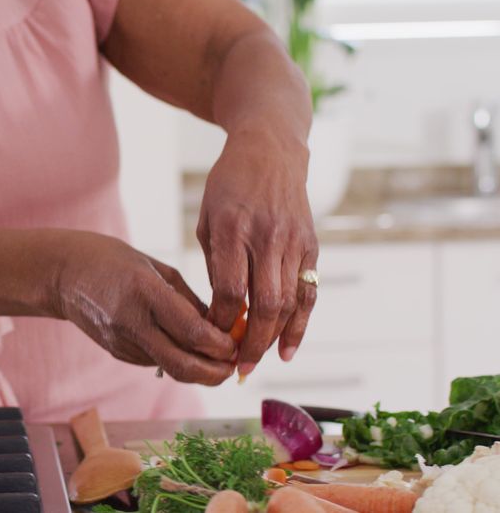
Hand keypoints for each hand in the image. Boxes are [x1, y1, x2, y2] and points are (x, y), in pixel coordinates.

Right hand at [54, 233, 235, 384]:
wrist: (63, 274)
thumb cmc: (114, 261)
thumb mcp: (158, 269)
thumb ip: (190, 301)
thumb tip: (224, 329)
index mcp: (145, 292)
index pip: (193, 332)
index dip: (222, 345)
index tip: (239, 343)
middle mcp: (133, 322)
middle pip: (184, 365)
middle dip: (216, 373)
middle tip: (234, 366)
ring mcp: (122, 342)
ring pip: (172, 369)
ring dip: (200, 370)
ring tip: (218, 358)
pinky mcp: (117, 353)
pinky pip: (156, 363)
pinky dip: (177, 360)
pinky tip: (186, 349)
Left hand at [197, 130, 318, 376]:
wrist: (270, 150)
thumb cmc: (228, 186)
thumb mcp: (207, 218)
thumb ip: (213, 264)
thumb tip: (219, 311)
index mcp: (232, 229)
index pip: (230, 289)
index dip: (222, 321)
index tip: (211, 339)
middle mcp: (266, 237)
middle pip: (264, 303)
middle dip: (251, 342)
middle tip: (237, 368)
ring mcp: (293, 241)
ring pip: (290, 302)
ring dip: (274, 339)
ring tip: (257, 363)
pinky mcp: (311, 245)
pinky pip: (308, 292)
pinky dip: (300, 324)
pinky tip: (288, 350)